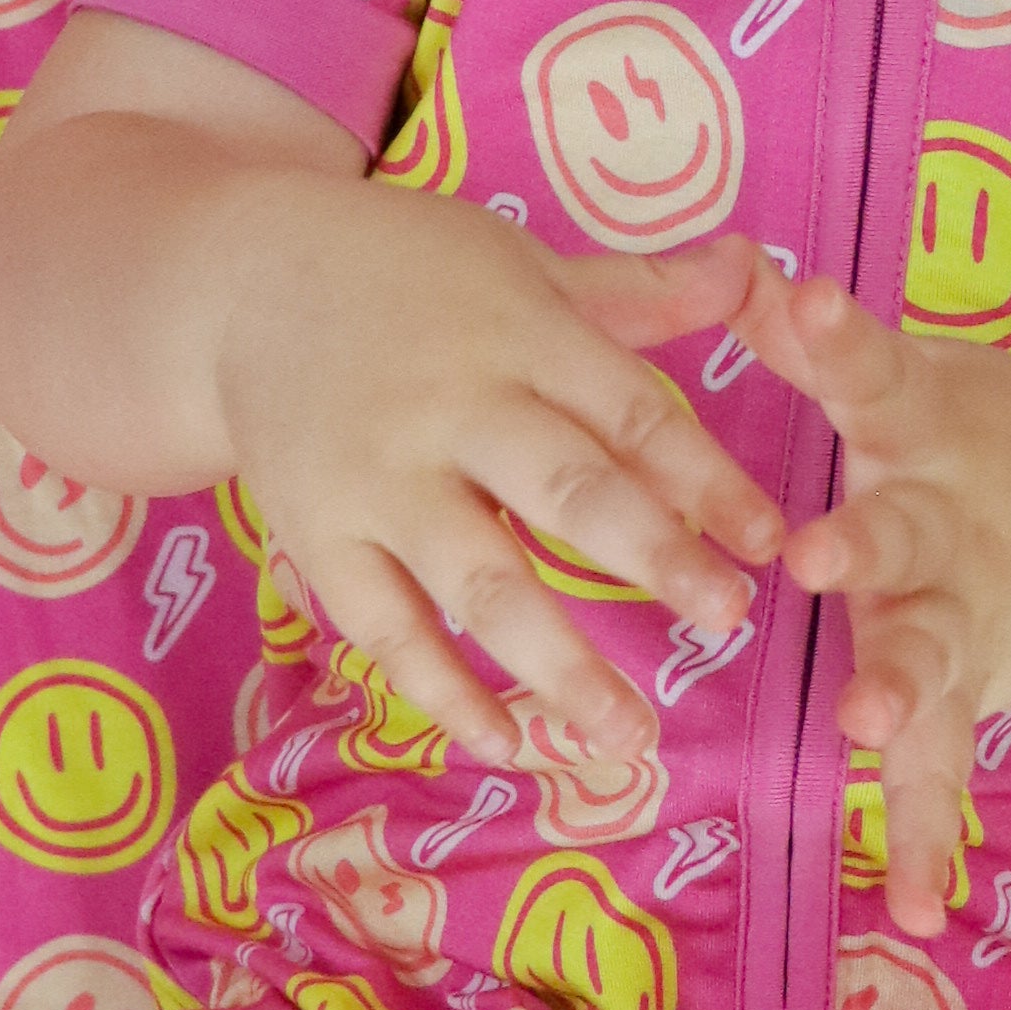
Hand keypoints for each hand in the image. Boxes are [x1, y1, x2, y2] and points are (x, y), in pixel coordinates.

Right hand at [215, 185, 781, 762]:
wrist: (240, 283)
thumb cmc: (410, 276)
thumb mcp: (523, 265)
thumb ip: (637, 292)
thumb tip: (755, 269)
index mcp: (519, 335)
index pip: (631, 413)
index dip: (705, 479)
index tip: (769, 542)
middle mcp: (451, 408)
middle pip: (565, 492)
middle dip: (652, 559)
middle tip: (728, 623)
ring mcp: (379, 480)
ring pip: (479, 582)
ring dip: (558, 665)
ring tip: (628, 735)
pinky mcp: (318, 536)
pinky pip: (386, 629)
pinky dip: (442, 691)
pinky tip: (505, 744)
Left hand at [733, 263, 1010, 935]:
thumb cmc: (988, 439)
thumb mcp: (921, 374)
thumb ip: (823, 343)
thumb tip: (730, 266)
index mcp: (929, 429)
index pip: (877, 373)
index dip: (841, 340)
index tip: (799, 303)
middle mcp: (954, 524)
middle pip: (906, 532)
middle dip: (863, 545)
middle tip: (812, 555)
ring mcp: (971, 618)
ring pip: (933, 655)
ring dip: (902, 689)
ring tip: (867, 724)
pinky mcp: (975, 696)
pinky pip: (950, 774)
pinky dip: (937, 839)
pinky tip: (919, 910)